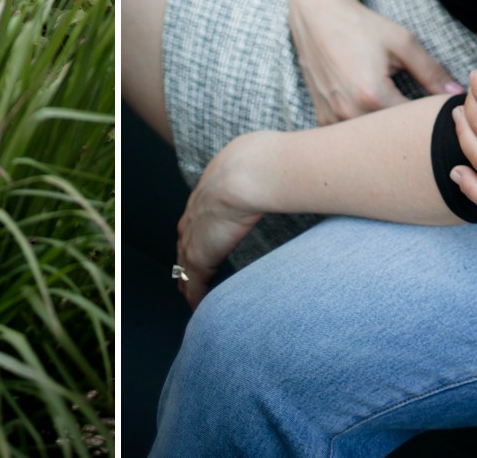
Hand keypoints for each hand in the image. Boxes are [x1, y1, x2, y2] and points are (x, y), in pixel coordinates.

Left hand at [175, 135, 268, 310]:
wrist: (249, 173)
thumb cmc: (263, 165)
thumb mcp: (260, 166)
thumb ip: (267, 173)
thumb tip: (291, 170)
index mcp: (208, 193)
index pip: (198, 218)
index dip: (199, 232)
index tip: (204, 241)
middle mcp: (195, 214)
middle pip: (185, 242)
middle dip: (187, 258)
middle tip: (190, 275)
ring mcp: (194, 236)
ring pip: (185, 265)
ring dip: (189, 280)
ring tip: (193, 295)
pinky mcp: (198, 256)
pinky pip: (194, 283)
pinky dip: (196, 297)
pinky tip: (199, 309)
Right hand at [289, 0, 457, 125]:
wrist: (317, 16)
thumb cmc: (360, 26)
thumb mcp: (402, 42)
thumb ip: (432, 71)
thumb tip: (457, 94)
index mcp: (373, 95)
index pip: (414, 124)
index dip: (428, 116)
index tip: (434, 105)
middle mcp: (349, 113)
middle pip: (393, 136)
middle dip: (408, 126)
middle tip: (413, 104)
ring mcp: (333, 119)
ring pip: (371, 139)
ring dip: (384, 129)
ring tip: (388, 101)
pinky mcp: (322, 119)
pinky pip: (351, 136)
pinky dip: (363, 126)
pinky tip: (367, 105)